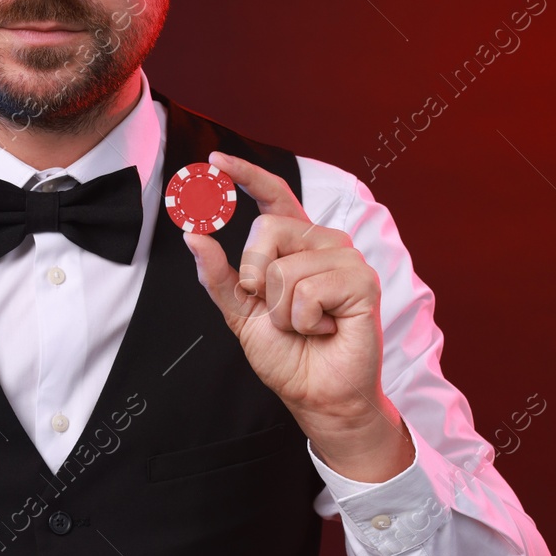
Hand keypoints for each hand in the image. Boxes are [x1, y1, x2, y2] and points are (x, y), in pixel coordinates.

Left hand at [184, 151, 412, 481]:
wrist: (317, 394)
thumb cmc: (288, 355)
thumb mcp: (240, 314)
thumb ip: (219, 277)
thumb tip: (193, 237)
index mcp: (295, 245)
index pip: (273, 195)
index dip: (246, 175)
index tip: (215, 160)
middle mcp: (322, 243)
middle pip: (266, 229)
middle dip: (256, 279)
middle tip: (279, 311)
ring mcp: (345, 259)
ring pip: (284, 268)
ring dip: (282, 311)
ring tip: (307, 325)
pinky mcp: (362, 281)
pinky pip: (308, 290)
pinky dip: (305, 321)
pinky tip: (325, 329)